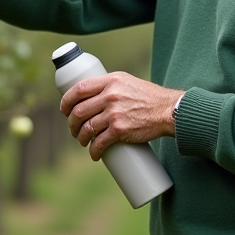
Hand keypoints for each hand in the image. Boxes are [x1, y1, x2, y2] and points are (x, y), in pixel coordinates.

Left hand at [60, 72, 182, 161]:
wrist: (169, 111)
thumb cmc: (149, 97)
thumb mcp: (128, 82)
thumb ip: (110, 87)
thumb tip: (92, 96)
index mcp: (111, 81)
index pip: (79, 88)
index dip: (66, 101)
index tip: (64, 110)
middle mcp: (110, 95)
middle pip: (79, 110)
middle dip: (71, 123)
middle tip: (73, 129)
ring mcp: (114, 113)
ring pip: (87, 128)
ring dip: (80, 137)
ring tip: (83, 141)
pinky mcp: (120, 129)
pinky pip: (99, 142)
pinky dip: (94, 151)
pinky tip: (94, 154)